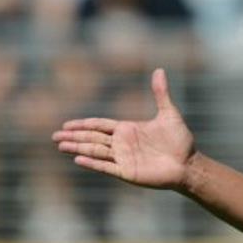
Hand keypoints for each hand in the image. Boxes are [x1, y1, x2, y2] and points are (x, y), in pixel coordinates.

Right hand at [52, 68, 194, 190]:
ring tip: (60, 146)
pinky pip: (106, 167)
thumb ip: (160, 93)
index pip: (99, 126)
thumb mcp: (169, 114)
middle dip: (74, 137)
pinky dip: (93, 163)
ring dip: (78, 148)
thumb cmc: (180, 141)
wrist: (188, 164)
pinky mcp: (127, 172)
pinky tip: (78, 160)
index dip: (83, 125)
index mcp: (127, 130)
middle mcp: (122, 144)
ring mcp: (123, 159)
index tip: (67, 125)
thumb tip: (160, 70)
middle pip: (92, 138)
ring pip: (95, 151)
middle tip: (55, 136)